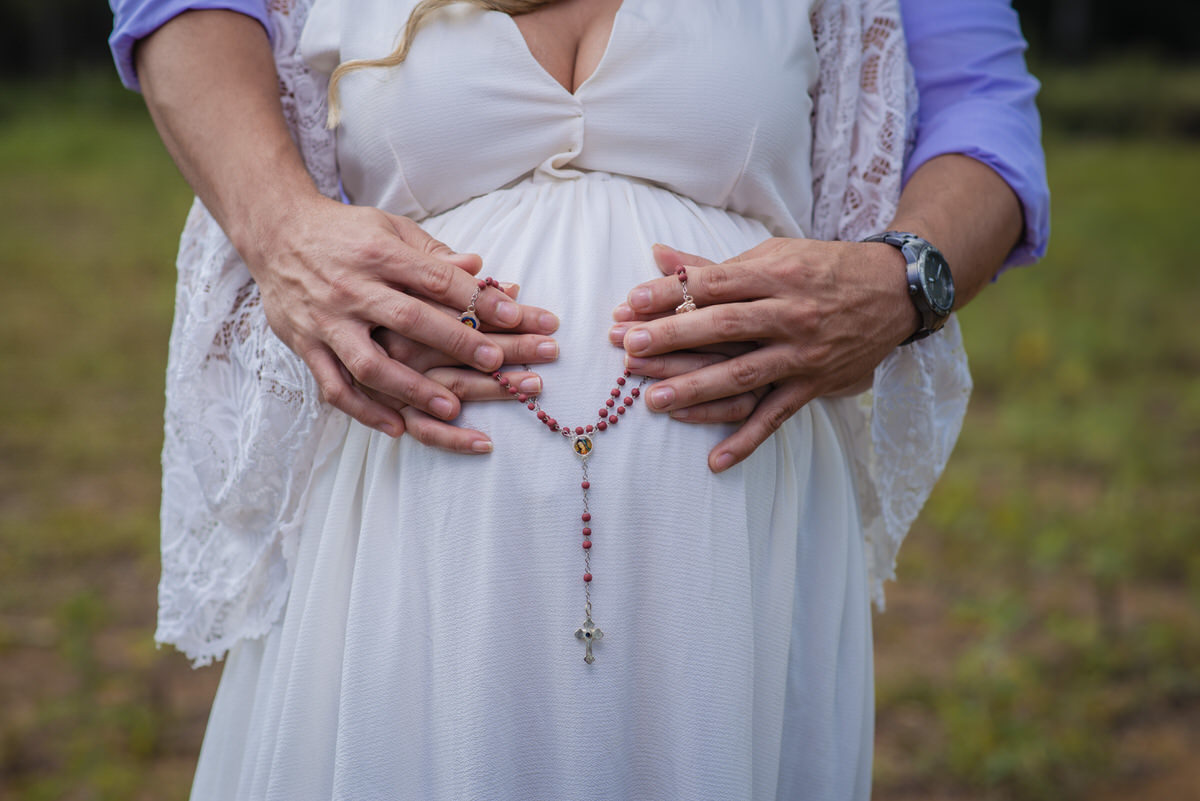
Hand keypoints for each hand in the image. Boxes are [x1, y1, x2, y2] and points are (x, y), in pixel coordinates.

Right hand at [244, 195, 558, 437]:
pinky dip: (364, 411)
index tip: (517, 315)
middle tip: (497, 362)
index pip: (436, 279)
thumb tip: (480, 267)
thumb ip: (434, 254)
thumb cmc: (346, 233)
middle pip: (410, 319)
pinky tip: (397, 429)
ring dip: (412, 388)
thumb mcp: (390, 229)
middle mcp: (352, 288)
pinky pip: (334, 386)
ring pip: (370, 362)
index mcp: (379, 254)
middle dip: (457, 342)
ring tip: (451, 409)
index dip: (478, 299)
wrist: (276, 232)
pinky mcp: (306, 346)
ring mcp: (327, 321)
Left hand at [609, 240, 915, 471]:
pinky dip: (747, 441)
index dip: (670, 293)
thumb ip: (714, 264)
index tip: (630, 302)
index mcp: (776, 274)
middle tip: (630, 349)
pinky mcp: (814, 385)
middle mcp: (790, 314)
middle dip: (675, 338)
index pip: (715, 284)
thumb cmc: (821, 269)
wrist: (895, 292)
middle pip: (725, 327)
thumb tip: (658, 256)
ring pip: (744, 374)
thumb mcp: (774, 255)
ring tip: (655, 402)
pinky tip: (714, 461)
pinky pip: (776, 416)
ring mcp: (802, 353)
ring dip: (698, 390)